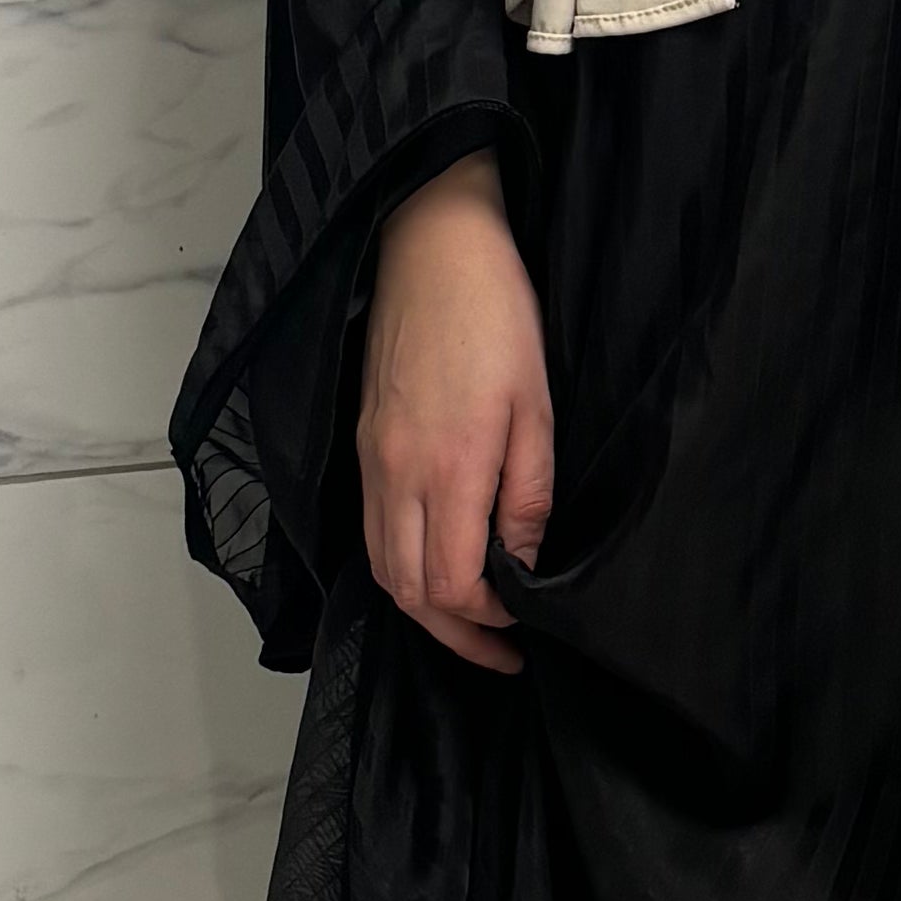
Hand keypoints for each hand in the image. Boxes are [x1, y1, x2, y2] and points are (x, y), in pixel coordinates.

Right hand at [358, 152, 552, 673]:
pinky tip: (434, 565)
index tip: (524, 629)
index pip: (451, 583)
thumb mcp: (537, 408)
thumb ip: (526, 495)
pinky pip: (371, 528)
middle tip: (499, 655)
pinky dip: (398, 565)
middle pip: (406, 590)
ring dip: (421, 606)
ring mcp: (373, 459)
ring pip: (380, 565)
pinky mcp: (364, 442)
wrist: (430, 246)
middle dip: (452, 634)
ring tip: (468, 623)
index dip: (487, 621)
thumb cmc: (495, 316)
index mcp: (447, 467)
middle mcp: (396, 473)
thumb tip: (521, 565)